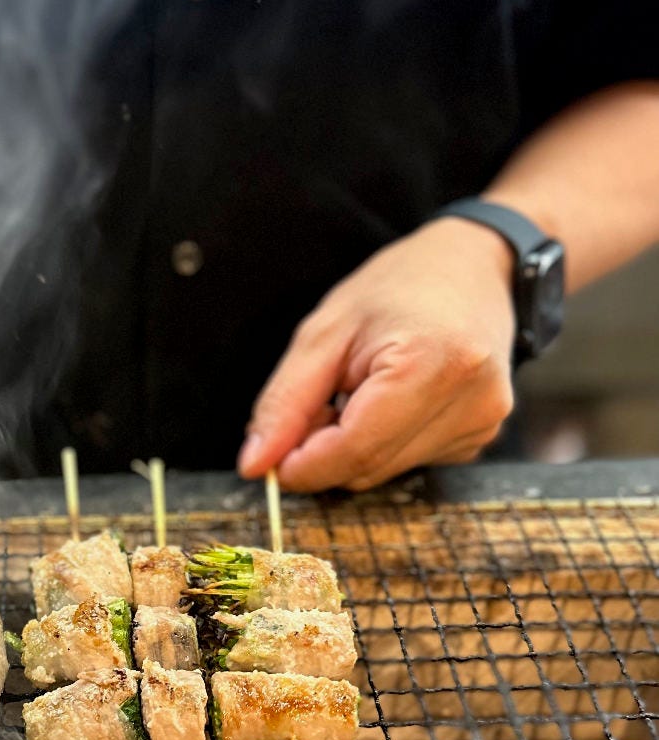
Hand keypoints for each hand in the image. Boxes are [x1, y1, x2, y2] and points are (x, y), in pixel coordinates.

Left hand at [237, 217, 516, 490]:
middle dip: (322, 453)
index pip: (354, 451)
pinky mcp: (482, 436)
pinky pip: (407, 462)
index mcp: (430, 366)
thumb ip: (285, 404)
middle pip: (367, 468)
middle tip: (311, 406)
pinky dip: (381, 443)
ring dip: (351, 448)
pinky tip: (386, 401)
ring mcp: (483, 424)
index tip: (265, 460)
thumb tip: (256, 464)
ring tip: (354, 391)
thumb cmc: (397, 288)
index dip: (301, 466)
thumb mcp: (323, 333)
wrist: (475, 267)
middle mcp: (470, 403)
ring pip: (383, 472)